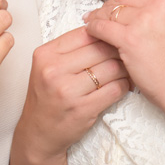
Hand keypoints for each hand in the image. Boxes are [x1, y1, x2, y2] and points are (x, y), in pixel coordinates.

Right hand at [14, 26, 129, 162]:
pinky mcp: (82, 109)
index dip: (103, 34)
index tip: (112, 39)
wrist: (38, 133)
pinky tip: (123, 85)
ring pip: (111, 67)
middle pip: (100, 48)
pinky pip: (115, 89)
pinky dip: (124, 86)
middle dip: (117, 50)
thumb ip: (70, 48)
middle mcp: (53, 70)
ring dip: (124, 69)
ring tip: (126, 70)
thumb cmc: (47, 97)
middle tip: (126, 54)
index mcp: (45, 54)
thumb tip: (104, 31)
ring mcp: (67, 90)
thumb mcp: (48, 66)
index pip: (84, 33)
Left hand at [85, 0, 164, 120]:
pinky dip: (94, 28)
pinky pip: (103, 26)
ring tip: (93, 21)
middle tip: (99, 11)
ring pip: (112, 10)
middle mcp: (164, 3)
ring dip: (99, 16)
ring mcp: (147, 20)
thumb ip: (161, 5)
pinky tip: (92, 31)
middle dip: (109, 3)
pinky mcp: (131, 38)